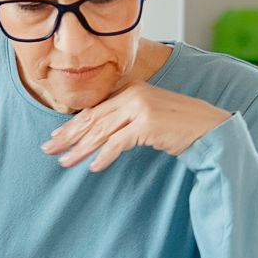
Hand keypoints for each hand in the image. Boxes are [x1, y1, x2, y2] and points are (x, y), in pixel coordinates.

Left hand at [42, 82, 231, 171]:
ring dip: (81, 149)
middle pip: (93, 119)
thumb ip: (126, 120)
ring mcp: (140, 108)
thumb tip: (100, 136)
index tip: (56, 139)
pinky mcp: (147, 123)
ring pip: (101, 131)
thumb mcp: (149, 117)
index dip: (72, 125)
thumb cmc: (179, 127)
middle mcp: (133, 95)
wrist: (210, 129)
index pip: (95, 110)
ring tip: (64, 162)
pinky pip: (118, 142)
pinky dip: (104, 156)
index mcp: (131, 91)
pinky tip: (93, 167)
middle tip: (48, 150)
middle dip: (68, 136)